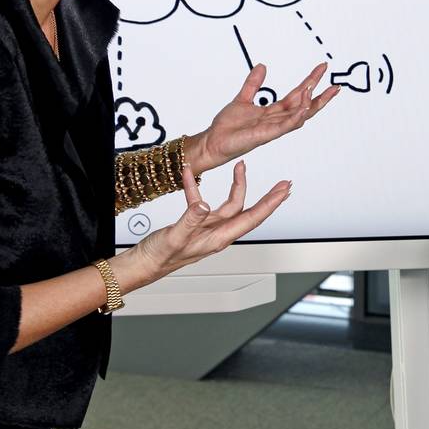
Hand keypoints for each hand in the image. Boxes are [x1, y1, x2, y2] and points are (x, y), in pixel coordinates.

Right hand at [135, 163, 290, 280]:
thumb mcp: (175, 236)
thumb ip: (190, 219)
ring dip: (233, 184)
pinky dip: (195, 187)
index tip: (284, 192)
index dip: (270, 204)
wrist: (144, 263)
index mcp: (219, 238)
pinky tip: (188, 174)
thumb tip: (205, 204)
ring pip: (228, 203)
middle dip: (266, 196)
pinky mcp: (196, 222)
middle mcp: (218, 232)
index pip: (252, 219)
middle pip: (248, 210)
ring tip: (240, 166)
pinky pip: (200, 200)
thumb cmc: (161, 257)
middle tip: (284, 184)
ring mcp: (208, 227)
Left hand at [189, 63, 338, 172]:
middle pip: (305, 106)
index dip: (310, 81)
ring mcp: (273, 129)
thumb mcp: (242, 98)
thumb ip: (253, 84)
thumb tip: (262, 66)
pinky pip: (285, 126)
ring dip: (309, 104)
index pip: (297, 95)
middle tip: (336, 85)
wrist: (213, 141)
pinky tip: (304, 108)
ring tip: (315, 89)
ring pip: (299, 116)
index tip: (322, 68)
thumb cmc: (227, 127)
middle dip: (321, 96)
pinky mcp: (265, 135)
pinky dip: (296, 117)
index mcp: (273, 112)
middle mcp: (277, 121)